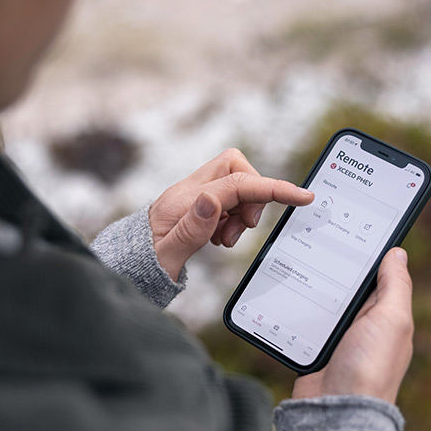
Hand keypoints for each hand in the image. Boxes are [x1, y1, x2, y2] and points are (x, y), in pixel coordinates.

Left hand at [149, 148, 313, 280]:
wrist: (129, 262)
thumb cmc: (144, 262)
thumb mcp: (166, 255)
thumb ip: (189, 229)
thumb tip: (210, 199)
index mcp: (184, 200)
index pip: (236, 184)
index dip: (271, 188)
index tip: (301, 196)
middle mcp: (190, 190)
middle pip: (236, 168)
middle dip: (253, 194)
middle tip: (243, 227)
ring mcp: (194, 195)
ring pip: (236, 185)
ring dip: (242, 211)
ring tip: (224, 238)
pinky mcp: (198, 203)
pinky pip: (228, 199)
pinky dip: (233, 217)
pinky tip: (218, 237)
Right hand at [292, 247, 413, 403]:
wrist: (334, 409)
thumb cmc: (369, 367)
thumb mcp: (391, 320)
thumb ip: (395, 286)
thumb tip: (398, 253)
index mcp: (385, 313)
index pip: (377, 274)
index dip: (367, 252)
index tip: (350, 227)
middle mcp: (362, 321)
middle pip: (345, 282)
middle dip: (333, 264)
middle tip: (317, 236)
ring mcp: (337, 332)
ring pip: (322, 294)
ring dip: (311, 282)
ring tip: (296, 256)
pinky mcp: (315, 341)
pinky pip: (304, 312)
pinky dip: (296, 302)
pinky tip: (285, 288)